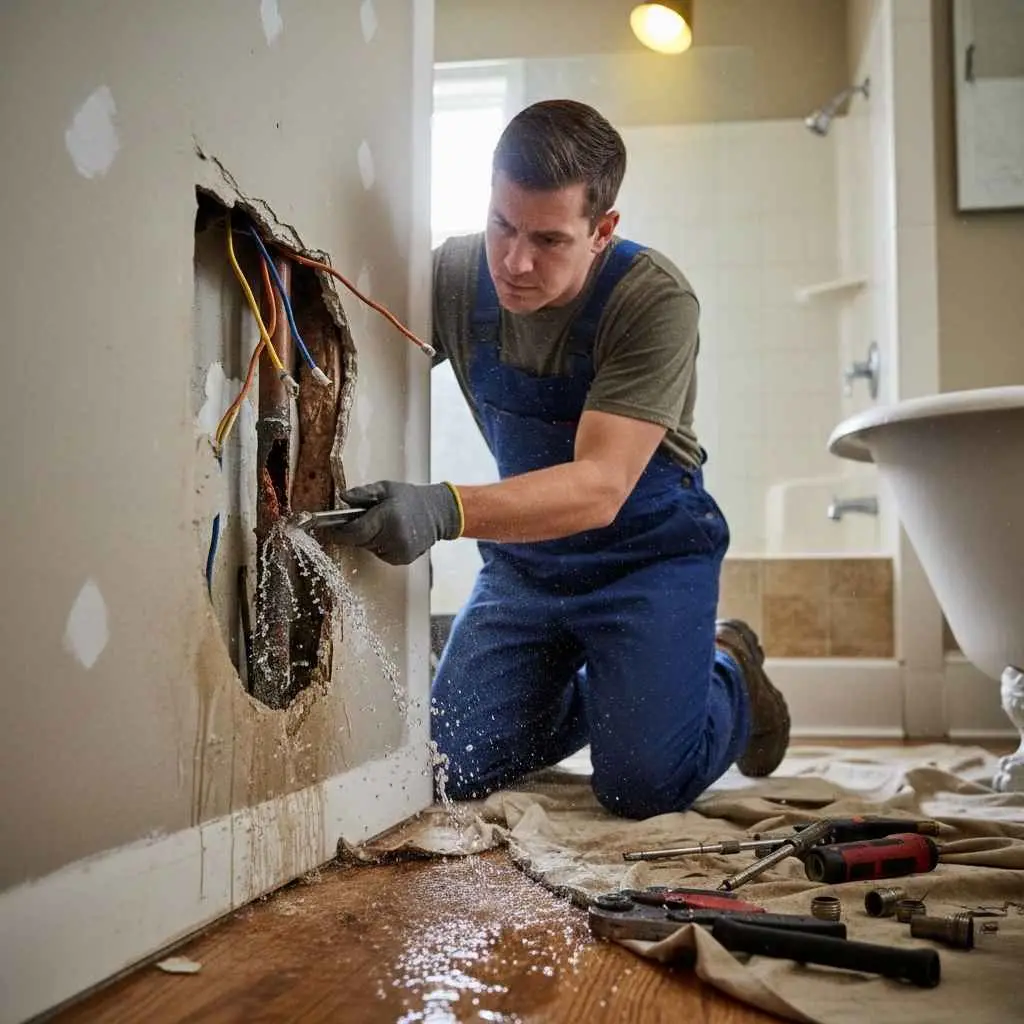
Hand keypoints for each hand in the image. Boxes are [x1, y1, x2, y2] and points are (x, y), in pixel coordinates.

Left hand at [324, 480, 462, 564]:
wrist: (438, 512)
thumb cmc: (410, 498)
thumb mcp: (386, 488)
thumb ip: (363, 493)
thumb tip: (343, 497)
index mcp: (389, 517)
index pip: (355, 532)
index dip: (338, 533)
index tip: (327, 529)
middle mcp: (394, 537)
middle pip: (360, 541)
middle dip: (354, 532)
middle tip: (361, 519)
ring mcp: (399, 551)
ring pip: (369, 548)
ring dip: (368, 538)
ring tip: (381, 524)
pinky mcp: (402, 559)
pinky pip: (379, 554)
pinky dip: (379, 545)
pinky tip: (390, 534)